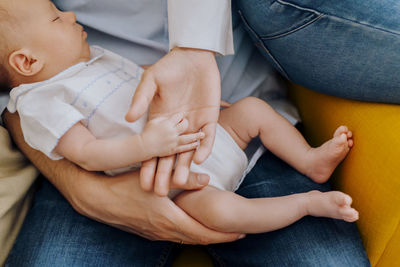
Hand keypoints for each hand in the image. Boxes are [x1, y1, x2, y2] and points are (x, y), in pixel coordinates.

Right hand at [68, 168, 243, 244]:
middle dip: (219, 238)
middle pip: (198, 239)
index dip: (222, 234)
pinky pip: (175, 237)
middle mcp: (164, 231)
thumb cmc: (124, 186)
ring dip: (205, 237)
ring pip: (186, 239)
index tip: (240, 233)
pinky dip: (190, 235)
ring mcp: (155, 234)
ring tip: (220, 232)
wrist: (97, 199)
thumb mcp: (154, 180)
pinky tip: (194, 228)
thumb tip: (207, 180)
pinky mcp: (149, 233)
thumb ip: (182, 180)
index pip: (202, 233)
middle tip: (237, 234)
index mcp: (168, 219)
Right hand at [126, 47, 220, 194]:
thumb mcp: (150, 81)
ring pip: (190, 150)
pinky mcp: (210, 118)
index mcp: (161, 121)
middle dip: (165, 173)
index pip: (153, 148)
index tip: (142, 182)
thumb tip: (129, 118)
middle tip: (160, 193)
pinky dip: (205, 147)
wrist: (193, 56)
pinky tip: (200, 159)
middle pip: (170, 156)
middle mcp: (177, 128)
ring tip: (180, 183)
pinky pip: (209, 137)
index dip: (148, 165)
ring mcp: (194, 124)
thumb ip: (141, 99)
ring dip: (185, 166)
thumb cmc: (169, 67)